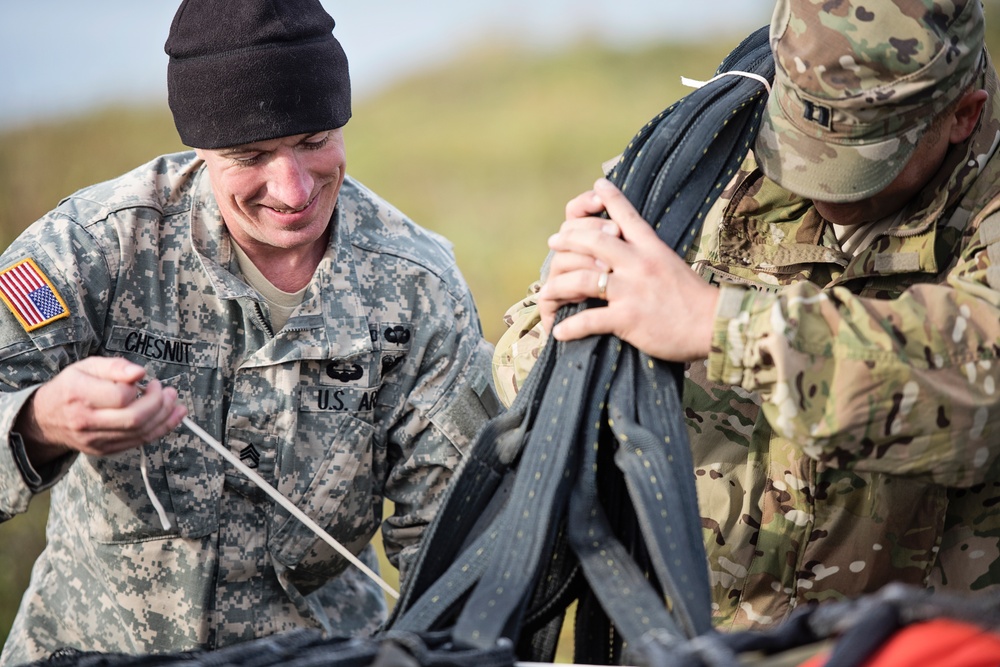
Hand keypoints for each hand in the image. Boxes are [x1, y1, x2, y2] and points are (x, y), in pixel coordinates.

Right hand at [16, 357, 187, 466]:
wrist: (47, 419)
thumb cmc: (72, 387)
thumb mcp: (87, 366)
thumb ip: (115, 366)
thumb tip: (140, 372)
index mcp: (79, 395)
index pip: (120, 396)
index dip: (139, 388)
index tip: (145, 380)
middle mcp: (86, 421)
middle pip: (134, 419)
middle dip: (159, 403)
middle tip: (167, 390)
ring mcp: (96, 440)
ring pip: (141, 433)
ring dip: (165, 416)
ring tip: (173, 400)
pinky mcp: (105, 450)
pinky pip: (139, 442)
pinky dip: (162, 429)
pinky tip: (174, 415)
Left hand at [538, 178, 718, 361]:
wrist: (714, 324)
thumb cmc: (695, 300)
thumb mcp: (674, 265)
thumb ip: (652, 255)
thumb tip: (635, 249)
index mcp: (652, 248)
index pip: (627, 216)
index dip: (610, 198)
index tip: (597, 186)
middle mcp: (638, 264)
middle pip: (592, 241)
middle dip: (567, 239)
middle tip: (554, 241)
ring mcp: (631, 290)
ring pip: (580, 280)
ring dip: (557, 286)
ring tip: (547, 291)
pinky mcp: (628, 318)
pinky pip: (588, 320)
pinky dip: (569, 327)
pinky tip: (559, 332)